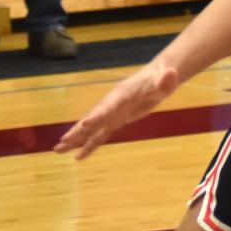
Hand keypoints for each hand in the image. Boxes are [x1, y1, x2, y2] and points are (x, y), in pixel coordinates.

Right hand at [54, 63, 179, 159]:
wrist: (156, 78)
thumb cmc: (162, 79)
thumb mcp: (166, 81)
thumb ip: (166, 80)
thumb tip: (172, 74)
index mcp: (122, 94)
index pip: (108, 106)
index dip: (98, 114)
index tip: (86, 123)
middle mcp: (112, 104)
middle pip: (92, 119)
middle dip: (77, 131)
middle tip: (62, 142)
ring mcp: (112, 113)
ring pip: (91, 129)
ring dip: (76, 139)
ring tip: (58, 150)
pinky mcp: (115, 121)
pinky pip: (100, 135)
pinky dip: (89, 145)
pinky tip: (78, 156)